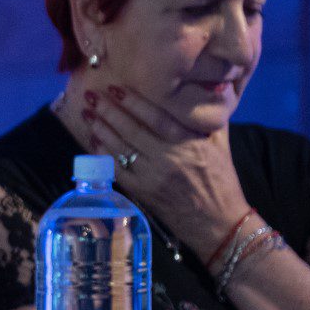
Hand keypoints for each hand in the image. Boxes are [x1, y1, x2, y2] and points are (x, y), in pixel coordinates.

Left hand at [80, 85, 251, 260]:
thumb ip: (209, 117)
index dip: (134, 102)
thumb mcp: (221, 144)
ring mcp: (154, 177)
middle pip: (133, 130)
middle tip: (92, 96)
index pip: (157, 118)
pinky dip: (104, 156)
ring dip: (102, 130)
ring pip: (122, 149)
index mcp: (191, 143)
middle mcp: (170, 158)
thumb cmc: (220, 179)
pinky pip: (118, 171)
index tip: (116, 87)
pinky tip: (93, 141)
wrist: (217, 222)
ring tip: (87, 113)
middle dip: (109, 111)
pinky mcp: (143, 193)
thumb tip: (203, 87)